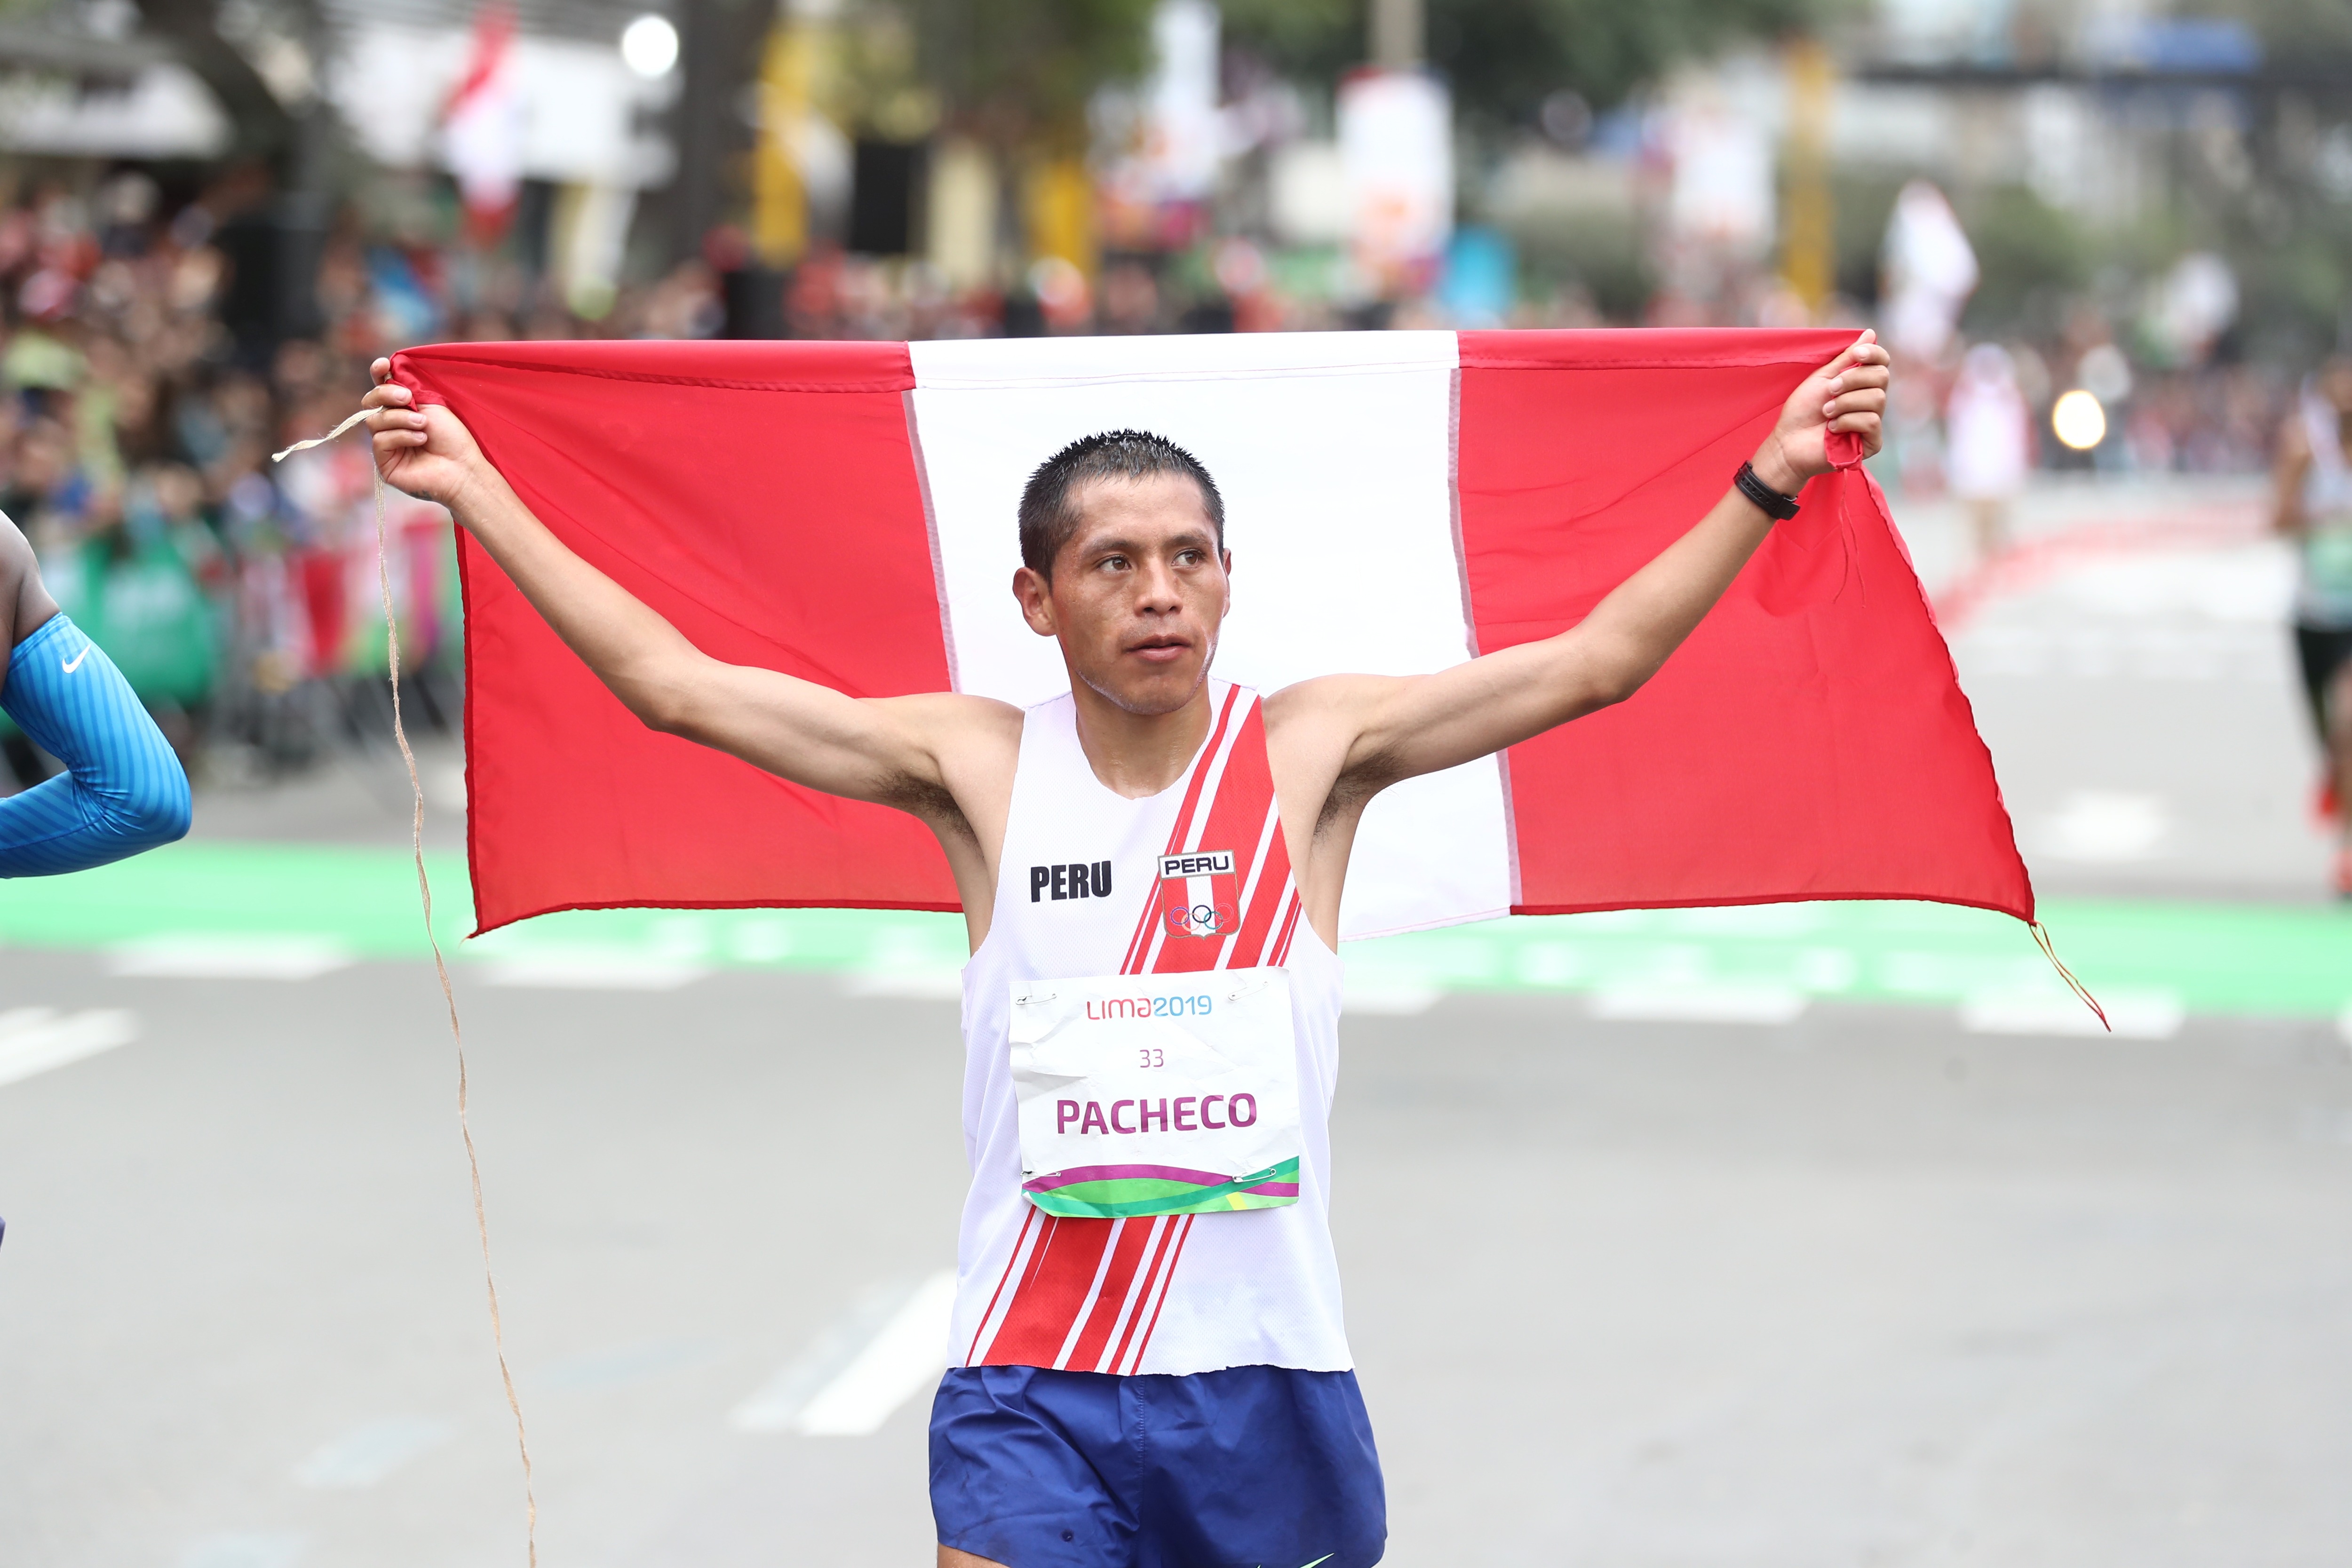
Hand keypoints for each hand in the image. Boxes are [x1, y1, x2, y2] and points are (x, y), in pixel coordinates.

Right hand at [364, 357, 490, 511]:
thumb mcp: (431, 404)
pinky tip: (421, 439)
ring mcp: (385, 445)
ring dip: (400, 419)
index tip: (383, 365)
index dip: (378, 373)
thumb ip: (408, 390)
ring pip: (374, 420)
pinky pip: (380, 440)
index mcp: (401, 409)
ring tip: (423, 425)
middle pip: (370, 401)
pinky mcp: (384, 463)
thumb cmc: (452, 437)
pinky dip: (401, 436)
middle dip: (386, 395)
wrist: (463, 467)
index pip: (380, 387)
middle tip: (408, 398)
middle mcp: (390, 425)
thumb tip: (389, 375)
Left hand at [1751, 330, 1889, 493]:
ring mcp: (1873, 422)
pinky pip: (1872, 421)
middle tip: (1830, 390)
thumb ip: (1847, 357)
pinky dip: (1848, 421)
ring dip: (1846, 403)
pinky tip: (1832, 428)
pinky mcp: (1871, 442)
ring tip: (1826, 412)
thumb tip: (1870, 333)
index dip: (1874, 354)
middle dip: (1853, 379)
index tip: (1856, 354)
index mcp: (1861, 383)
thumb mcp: (1823, 377)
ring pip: (1877, 399)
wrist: (1788, 442)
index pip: (1882, 362)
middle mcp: (1871, 400)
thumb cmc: (1802, 410)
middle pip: (1882, 377)